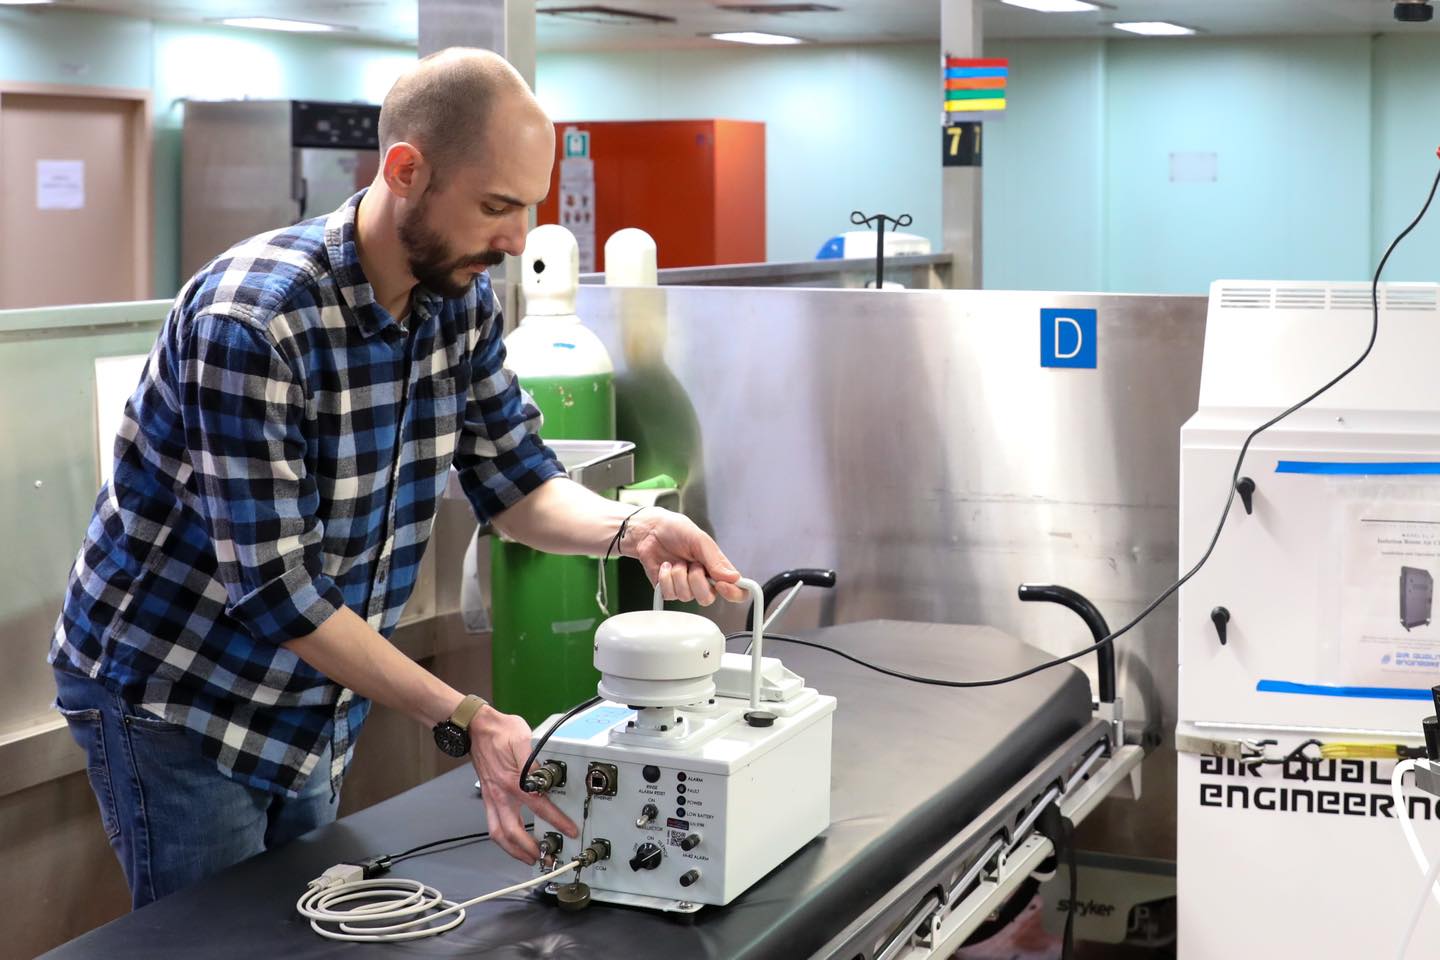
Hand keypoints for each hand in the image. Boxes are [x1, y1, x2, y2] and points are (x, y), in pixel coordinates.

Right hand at [469, 706, 577, 862]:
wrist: (477, 728)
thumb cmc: (500, 732)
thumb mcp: (524, 738)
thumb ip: (535, 758)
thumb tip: (546, 775)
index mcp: (512, 780)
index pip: (538, 806)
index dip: (556, 820)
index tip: (569, 830)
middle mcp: (500, 793)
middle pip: (511, 832)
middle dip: (528, 849)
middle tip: (544, 857)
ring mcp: (492, 798)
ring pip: (498, 834)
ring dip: (513, 850)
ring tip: (528, 857)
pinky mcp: (489, 797)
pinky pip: (493, 826)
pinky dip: (503, 839)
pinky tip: (513, 842)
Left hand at [622, 509, 744, 604]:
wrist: (650, 530)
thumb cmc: (676, 530)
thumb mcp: (700, 540)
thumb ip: (716, 560)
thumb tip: (734, 578)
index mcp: (718, 568)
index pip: (737, 590)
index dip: (734, 593)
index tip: (722, 585)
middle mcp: (704, 580)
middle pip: (708, 598)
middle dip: (696, 580)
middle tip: (692, 563)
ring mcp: (686, 586)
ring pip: (686, 596)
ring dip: (678, 575)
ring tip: (676, 561)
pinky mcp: (668, 589)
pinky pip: (670, 594)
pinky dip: (665, 578)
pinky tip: (665, 566)